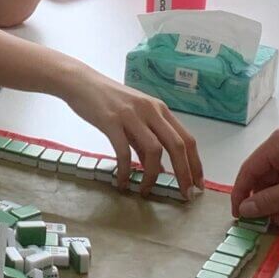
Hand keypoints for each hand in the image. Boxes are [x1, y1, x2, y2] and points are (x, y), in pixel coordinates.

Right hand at [65, 70, 203, 196]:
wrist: (80, 82)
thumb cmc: (108, 101)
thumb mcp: (133, 119)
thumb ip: (146, 142)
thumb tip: (159, 169)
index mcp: (159, 109)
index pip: (187, 139)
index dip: (195, 164)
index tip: (197, 185)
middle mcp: (150, 110)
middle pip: (177, 145)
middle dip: (184, 173)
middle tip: (185, 195)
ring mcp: (131, 115)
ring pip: (154, 150)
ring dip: (153, 175)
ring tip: (145, 190)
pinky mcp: (111, 121)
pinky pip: (123, 151)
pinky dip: (125, 170)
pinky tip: (122, 182)